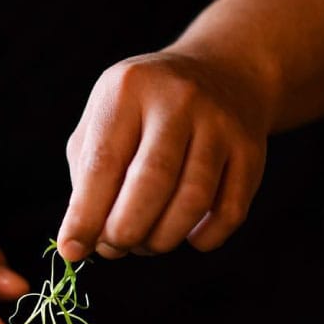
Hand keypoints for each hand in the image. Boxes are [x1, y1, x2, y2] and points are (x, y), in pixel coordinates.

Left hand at [57, 51, 268, 260]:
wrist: (222, 74)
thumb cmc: (144, 114)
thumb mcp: (105, 123)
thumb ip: (86, 179)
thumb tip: (78, 243)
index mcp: (129, 89)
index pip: (103, 163)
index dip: (86, 215)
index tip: (73, 250)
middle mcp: (179, 100)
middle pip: (152, 182)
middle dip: (126, 230)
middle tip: (114, 247)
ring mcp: (220, 124)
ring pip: (192, 201)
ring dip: (162, 239)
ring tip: (145, 243)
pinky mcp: (251, 150)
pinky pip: (229, 212)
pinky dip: (204, 238)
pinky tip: (187, 236)